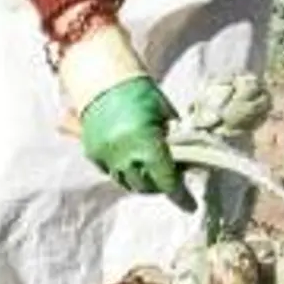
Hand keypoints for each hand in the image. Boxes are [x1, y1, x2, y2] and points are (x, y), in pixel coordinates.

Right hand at [80, 76, 185, 196]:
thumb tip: (186, 159)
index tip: (191, 205)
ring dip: (142, 181)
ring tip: (151, 171)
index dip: (180, 193)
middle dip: (160, 185)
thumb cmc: (139, 91)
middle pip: (147, 186)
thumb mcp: (164, 112)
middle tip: (171, 177)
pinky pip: (111, 173)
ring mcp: (105, 156)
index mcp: (145, 143)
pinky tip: (132, 161)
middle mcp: (124, 155)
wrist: (102, 77)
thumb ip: (173, 138)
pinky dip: (123, 171)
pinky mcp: (92, 153)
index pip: (166, 179)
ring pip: (127, 183)